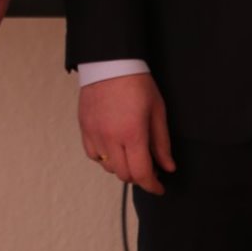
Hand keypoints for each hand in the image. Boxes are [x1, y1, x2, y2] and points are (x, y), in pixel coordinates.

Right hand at [79, 73, 175, 194]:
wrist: (109, 62)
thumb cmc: (136, 83)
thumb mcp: (157, 111)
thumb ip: (162, 143)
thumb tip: (168, 167)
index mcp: (133, 133)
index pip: (141, 173)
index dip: (153, 186)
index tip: (159, 188)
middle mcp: (111, 137)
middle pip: (124, 174)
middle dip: (139, 176)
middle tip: (149, 168)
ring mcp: (94, 133)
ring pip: (108, 167)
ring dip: (122, 167)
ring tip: (131, 155)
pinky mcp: (84, 128)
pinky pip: (93, 155)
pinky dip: (104, 158)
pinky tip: (113, 149)